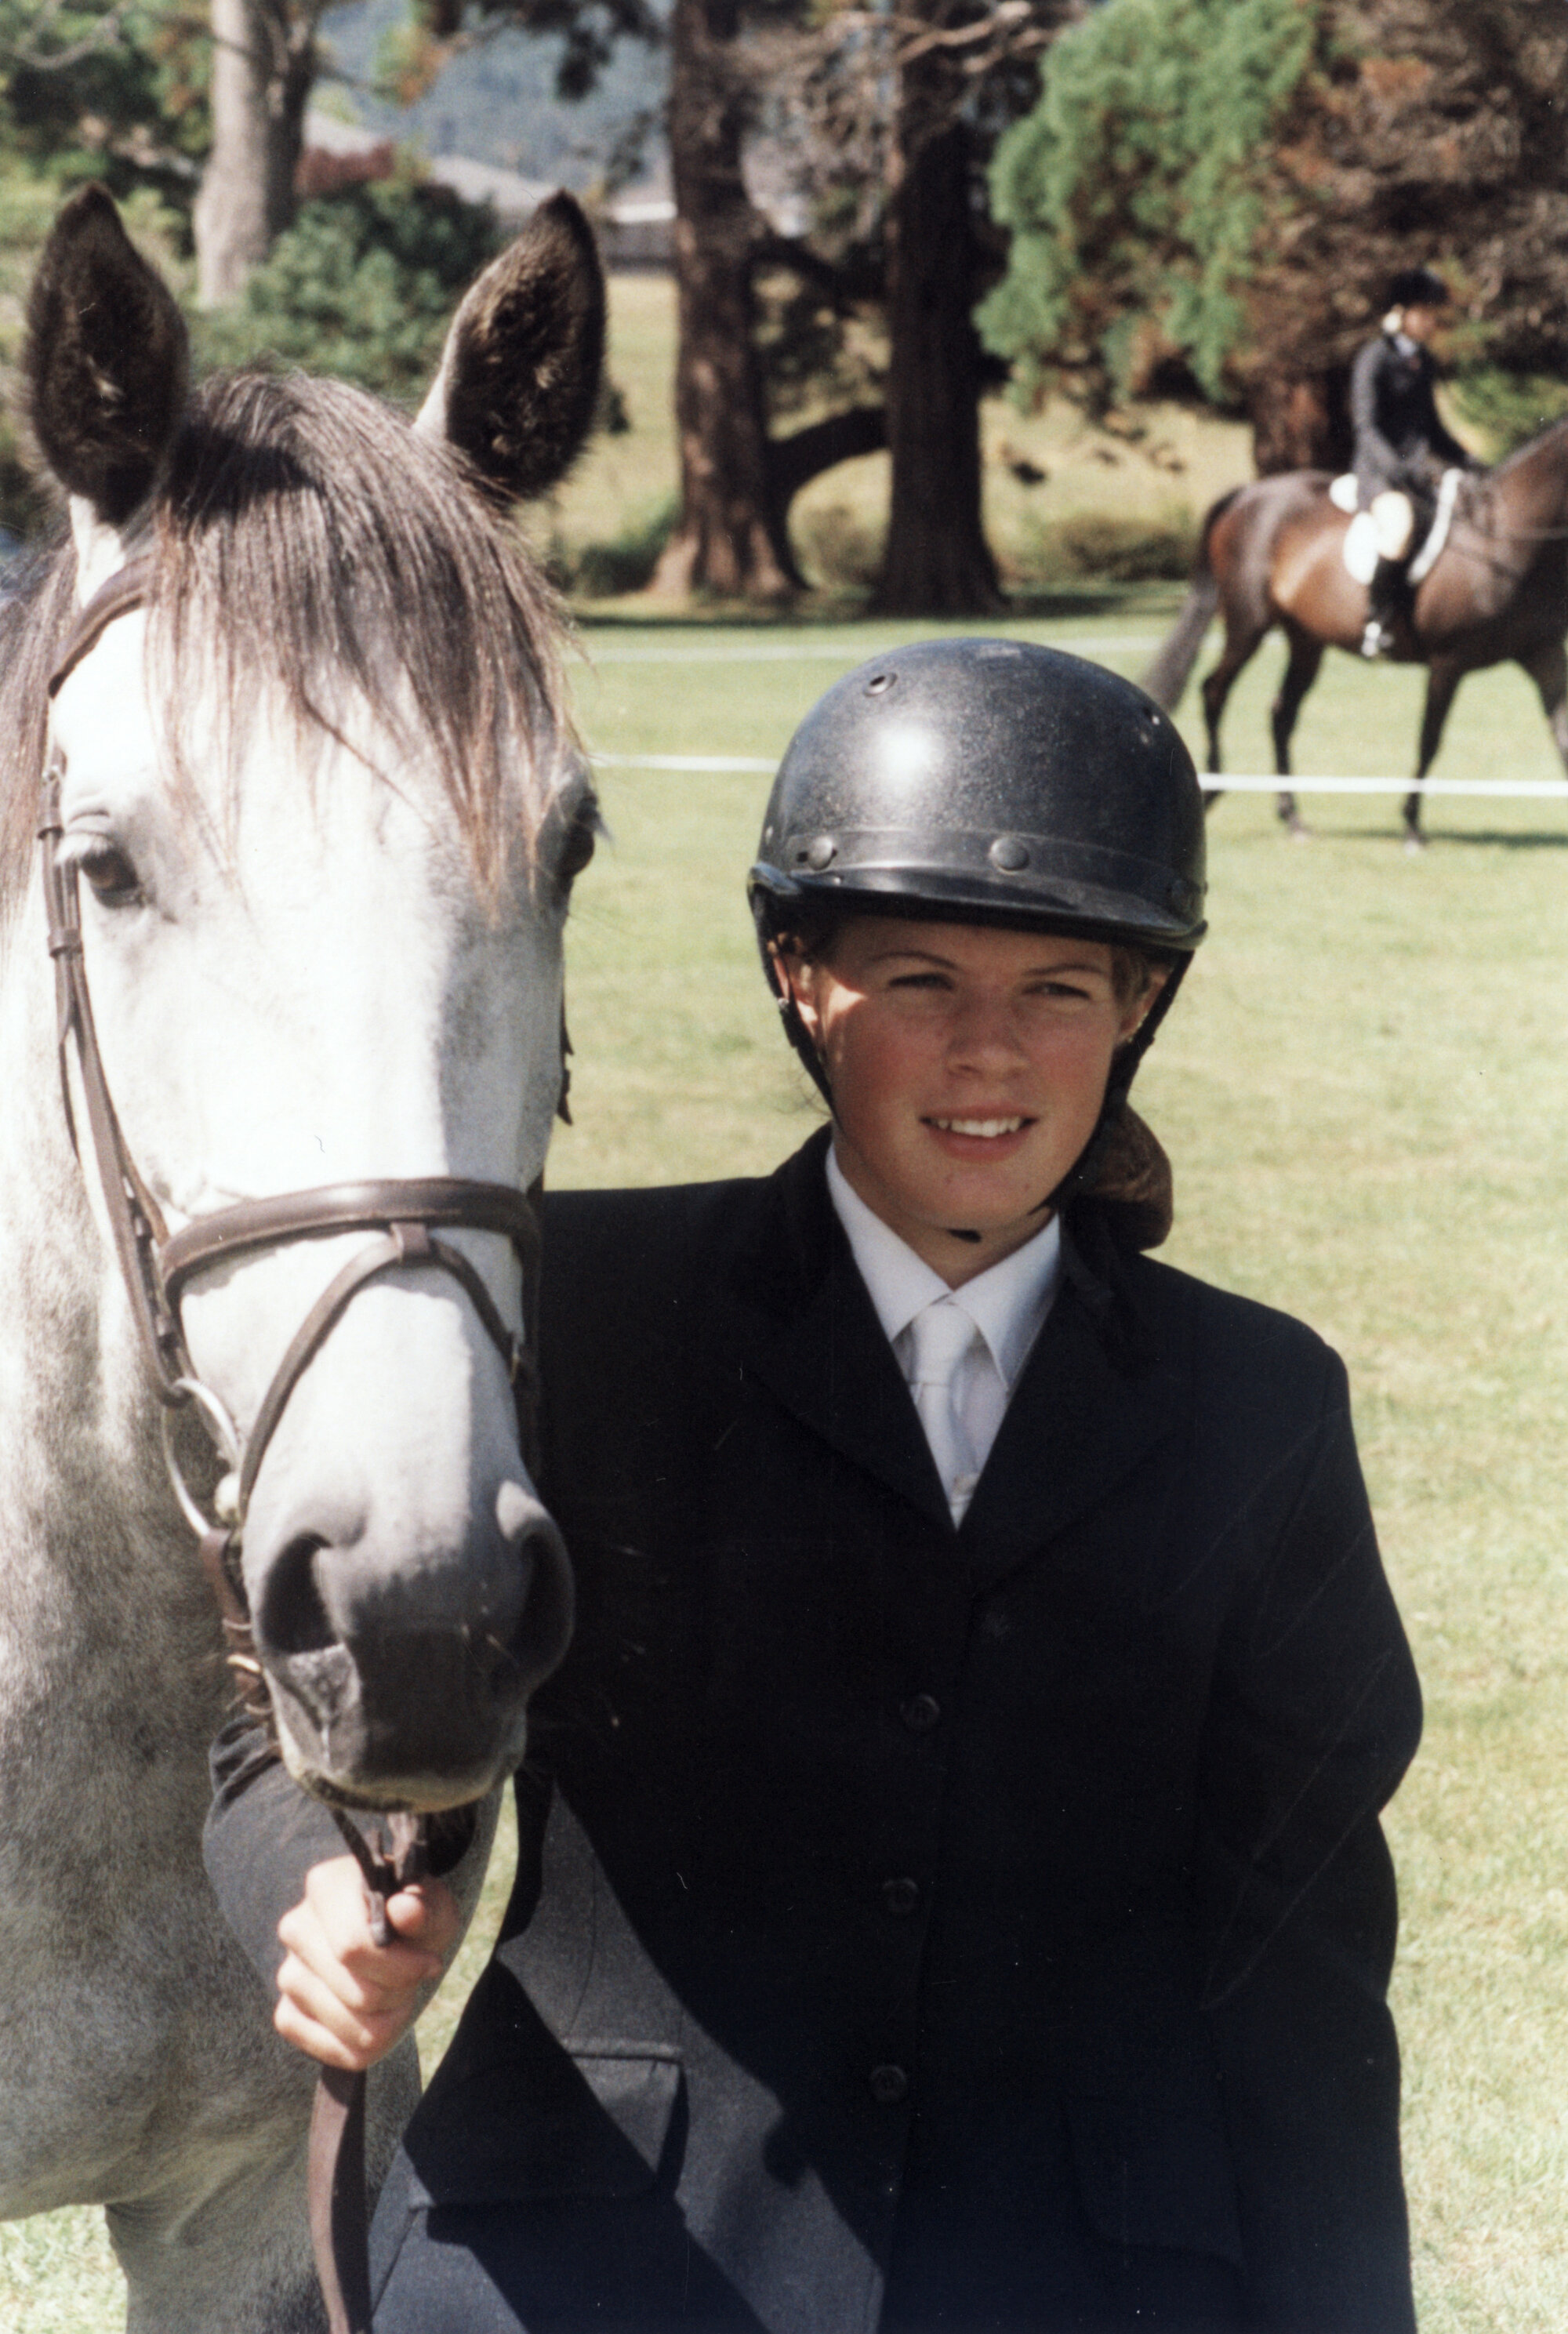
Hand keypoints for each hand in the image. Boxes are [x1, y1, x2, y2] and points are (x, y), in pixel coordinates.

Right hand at [274, 1856, 460, 2071]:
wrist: (395, 1941)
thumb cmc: (415, 1920)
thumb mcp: (433, 1907)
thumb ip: (424, 1908)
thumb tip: (405, 1909)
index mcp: (326, 1886)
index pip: (353, 1948)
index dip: (402, 1967)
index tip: (430, 1963)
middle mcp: (296, 1928)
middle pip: (357, 1993)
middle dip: (399, 1994)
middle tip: (414, 1978)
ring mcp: (288, 1973)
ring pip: (348, 2026)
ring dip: (387, 2020)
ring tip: (395, 1992)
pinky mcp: (287, 2014)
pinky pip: (330, 2051)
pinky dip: (365, 2045)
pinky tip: (377, 2017)